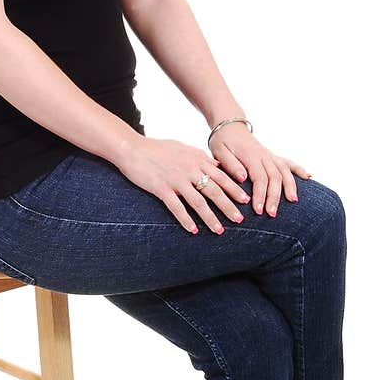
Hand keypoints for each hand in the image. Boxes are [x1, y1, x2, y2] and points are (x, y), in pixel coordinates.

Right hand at [114, 135, 252, 234]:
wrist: (132, 148)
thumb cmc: (158, 148)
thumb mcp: (183, 148)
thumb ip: (201, 158)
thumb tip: (217, 165)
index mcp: (196, 159)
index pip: (221, 176)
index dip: (234, 189)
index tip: (246, 200)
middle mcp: (190, 169)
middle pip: (214, 191)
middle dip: (228, 206)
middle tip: (240, 219)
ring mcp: (176, 180)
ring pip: (198, 202)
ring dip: (210, 218)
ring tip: (220, 231)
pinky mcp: (162, 189)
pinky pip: (176, 208)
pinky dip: (186, 220)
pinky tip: (193, 231)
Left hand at [207, 124, 311, 216]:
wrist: (229, 124)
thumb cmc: (222, 140)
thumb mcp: (219, 151)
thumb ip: (231, 165)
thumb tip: (243, 178)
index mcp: (250, 155)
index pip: (259, 177)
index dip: (260, 195)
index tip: (258, 210)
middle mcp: (263, 155)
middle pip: (274, 177)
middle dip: (275, 197)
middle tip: (272, 214)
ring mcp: (270, 155)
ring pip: (284, 171)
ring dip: (290, 186)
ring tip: (293, 201)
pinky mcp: (273, 156)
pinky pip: (288, 162)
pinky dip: (299, 169)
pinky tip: (309, 177)